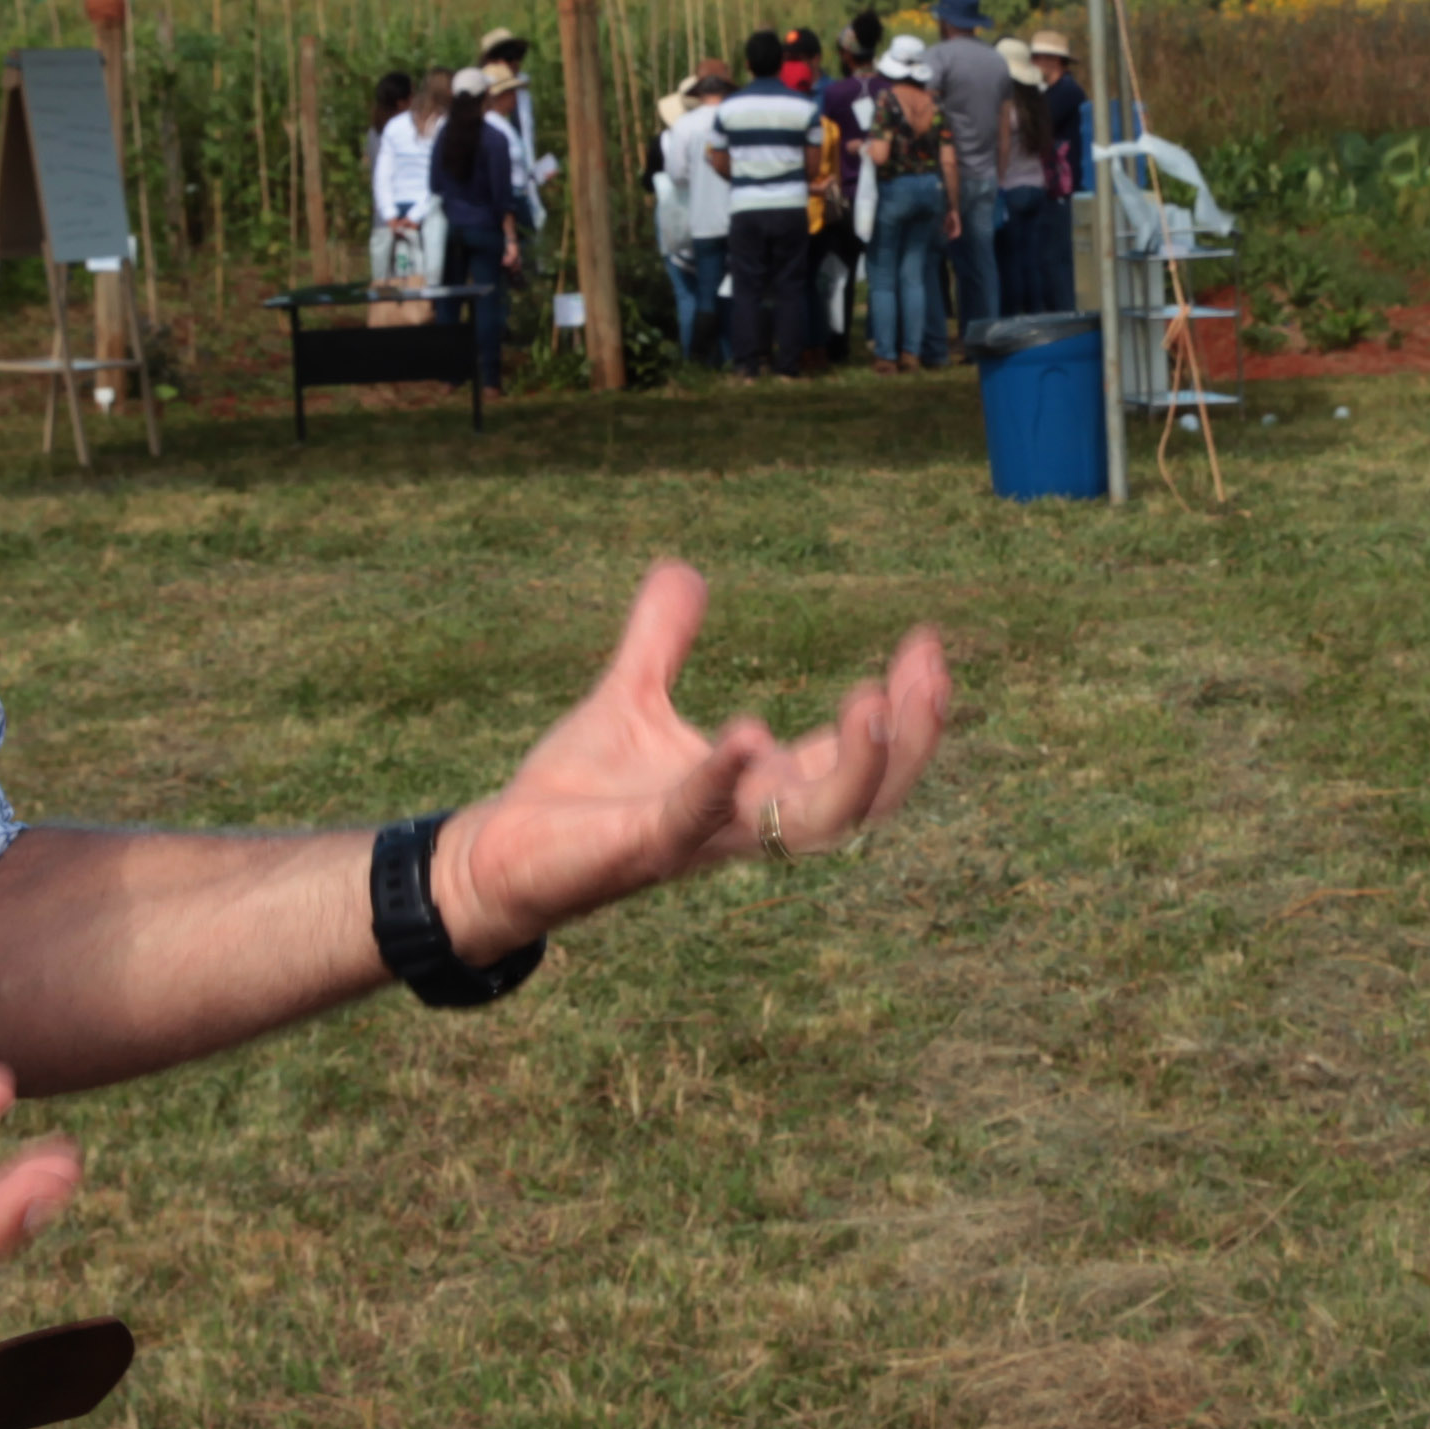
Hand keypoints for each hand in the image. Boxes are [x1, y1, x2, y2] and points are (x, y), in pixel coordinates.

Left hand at [438, 559, 953, 948]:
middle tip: (930, 674)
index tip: (927, 644)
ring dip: (853, 771)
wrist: (499, 857)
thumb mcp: (629, 699)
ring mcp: (702, 837)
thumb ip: (661, 641)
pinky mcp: (644, 846)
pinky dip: (722, 778)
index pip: (856, 758)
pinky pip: (695, 816)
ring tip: (873, 703)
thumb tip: (683, 571)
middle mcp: (746, 820)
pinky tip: (745, 731)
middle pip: (864, 800)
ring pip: (811, 826)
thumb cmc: (575, 796)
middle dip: (907, 742)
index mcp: (755, 788)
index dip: (902, 710)